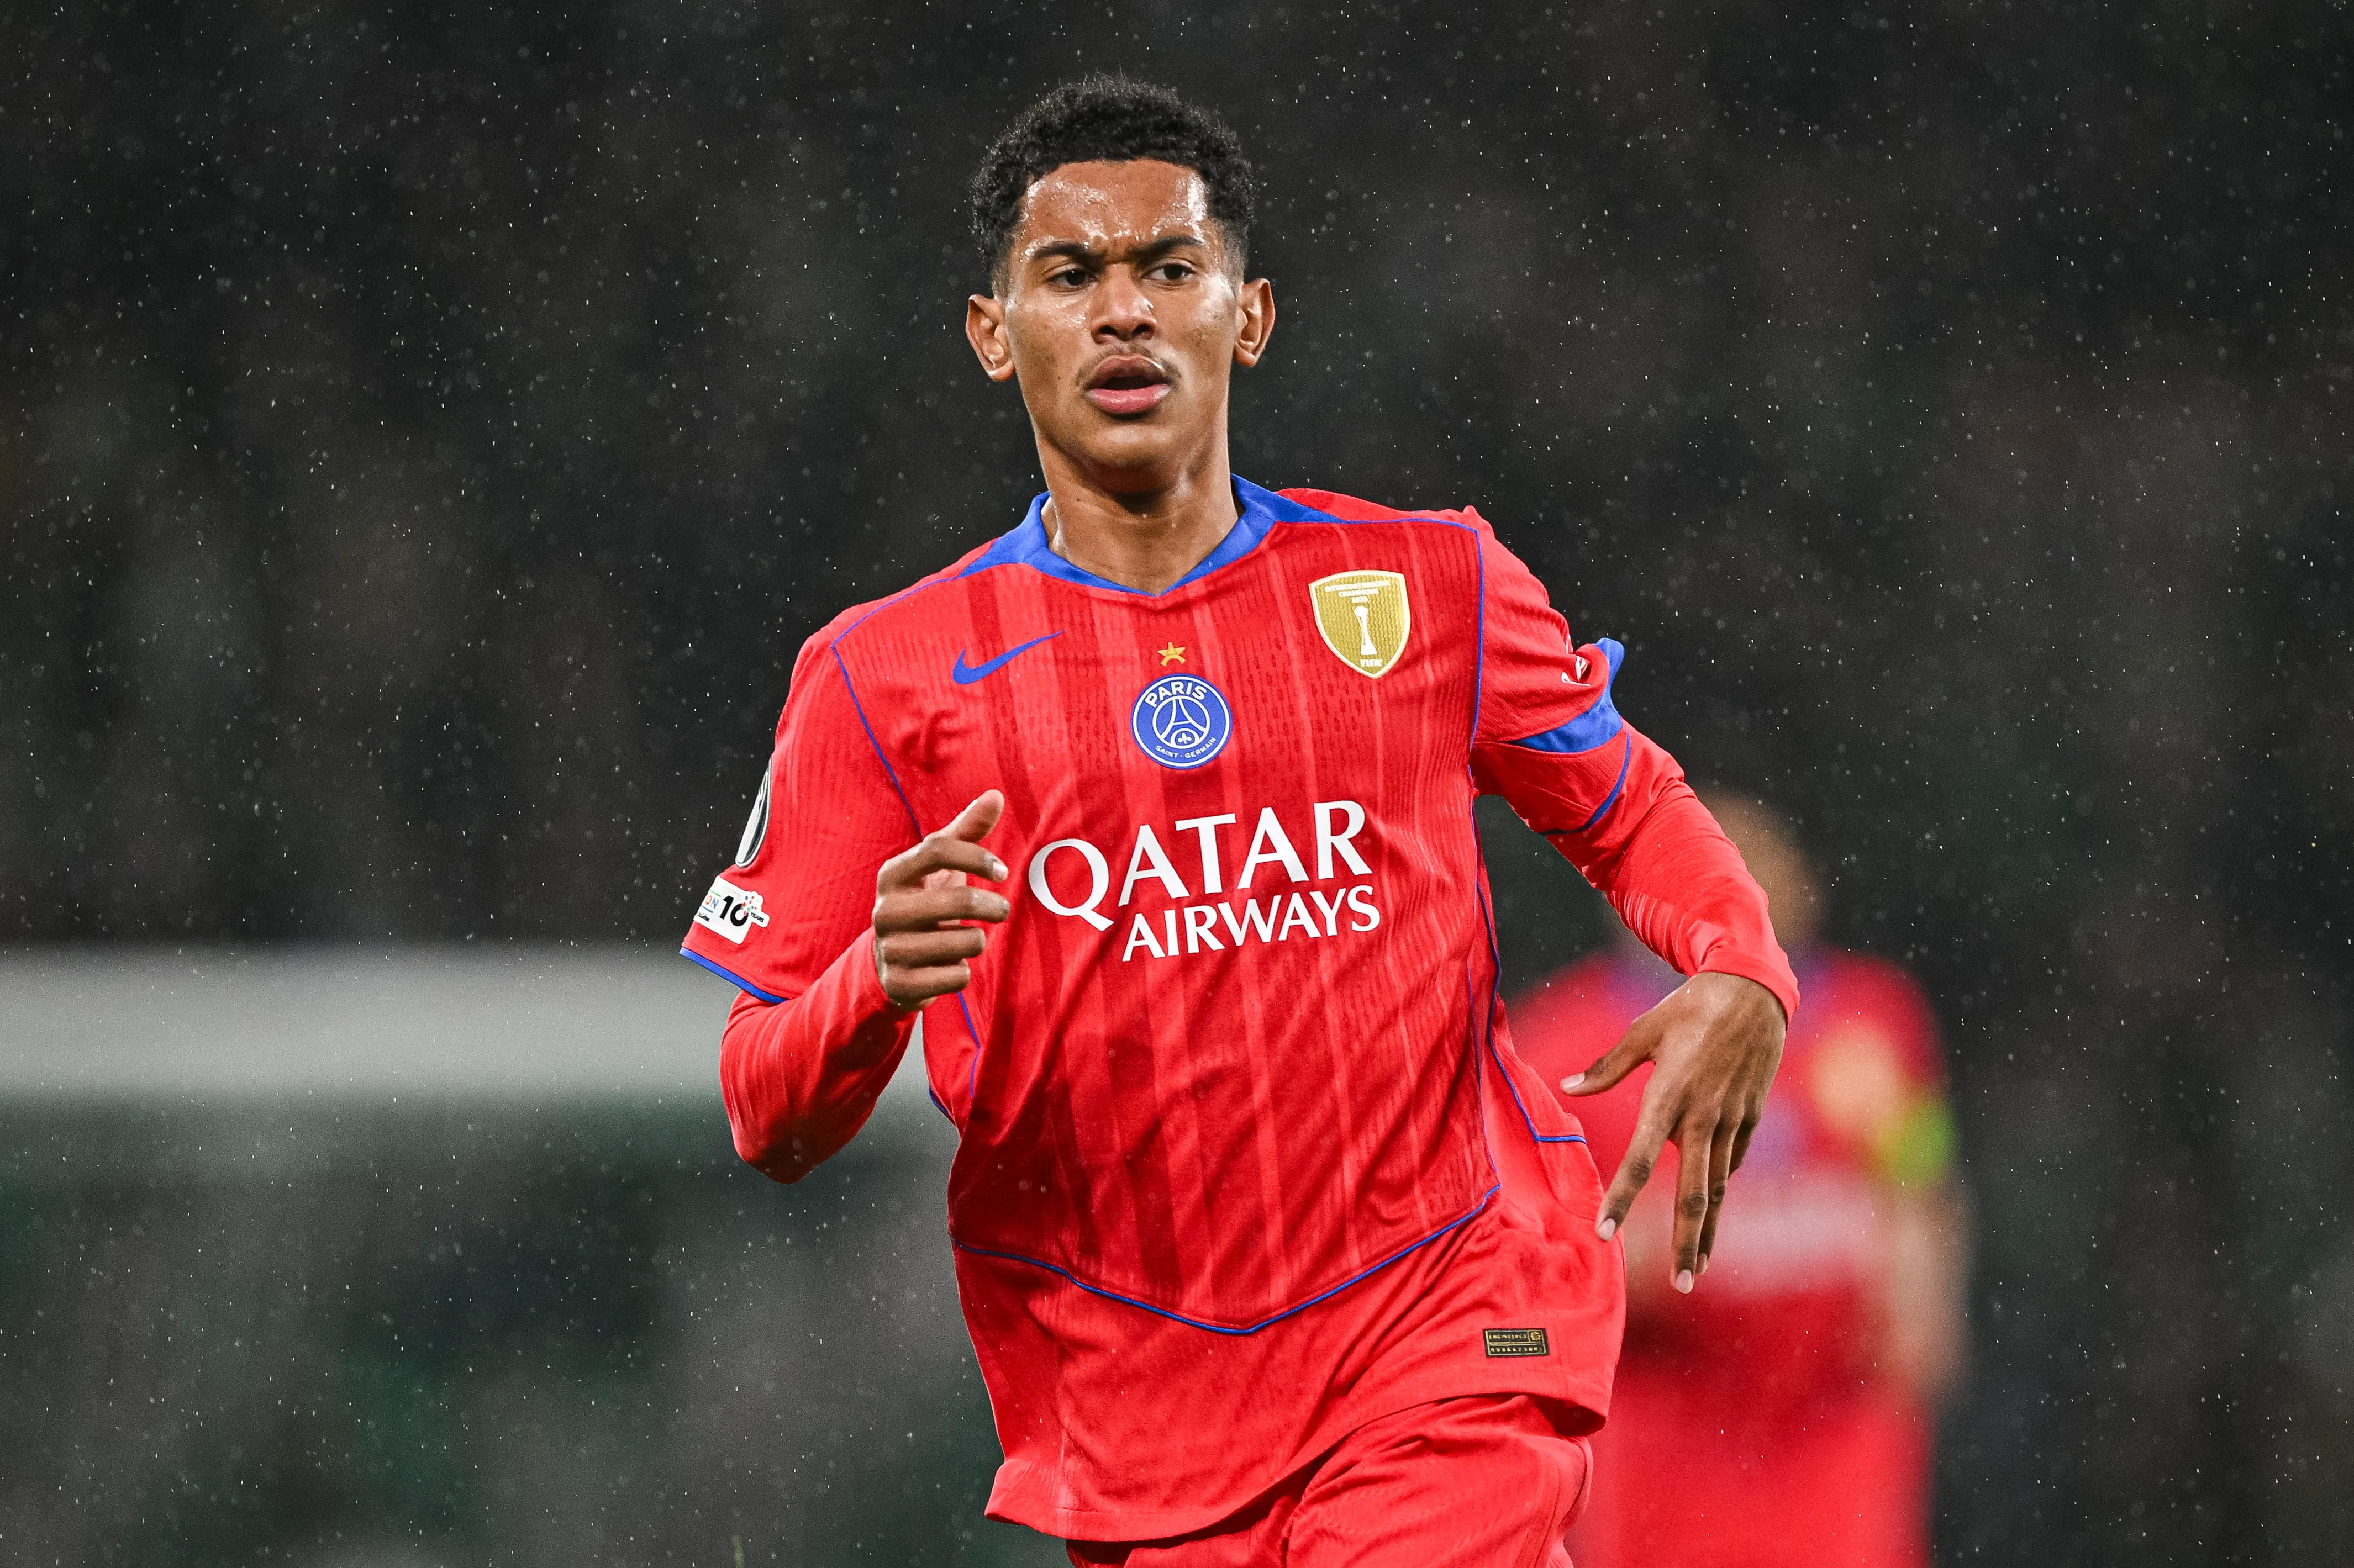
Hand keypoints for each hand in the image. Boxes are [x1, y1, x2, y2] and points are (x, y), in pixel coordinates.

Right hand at [872, 791, 1009, 1009]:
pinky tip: (948, 965)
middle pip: (959, 898)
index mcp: (892, 874)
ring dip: (977, 940)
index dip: (977, 857)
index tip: (1002, 871)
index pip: (937, 848)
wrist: (887, 962)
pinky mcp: (901, 984)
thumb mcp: (939, 866)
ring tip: (966, 939)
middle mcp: (885, 910)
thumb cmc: (924, 900)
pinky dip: (963, 971)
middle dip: (993, 906)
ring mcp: (891, 949)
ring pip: (966, 942)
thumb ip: (966, 830)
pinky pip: (958, 976)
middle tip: (1001, 909)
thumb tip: (996, 795)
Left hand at [1561, 971, 1785, 1292]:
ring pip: (1717, 1187)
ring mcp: (1731, 1121)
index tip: (1605, 1234)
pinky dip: (1719, 1191)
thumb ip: (1606, 1068)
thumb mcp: (1642, 1032)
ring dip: (1707, 1230)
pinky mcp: (1750, 1119)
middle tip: (1679, 1283)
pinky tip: (1710, 1216)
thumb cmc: (1688, 1008)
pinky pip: (1731, 1162)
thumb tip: (1567, 1089)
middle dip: (1685, 1241)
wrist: (1753, 994)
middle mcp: (1702, 1117)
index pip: (1639, 1160)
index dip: (1622, 1199)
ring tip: (1695, 1268)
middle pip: (1693, 1192)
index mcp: (1668, 1097)